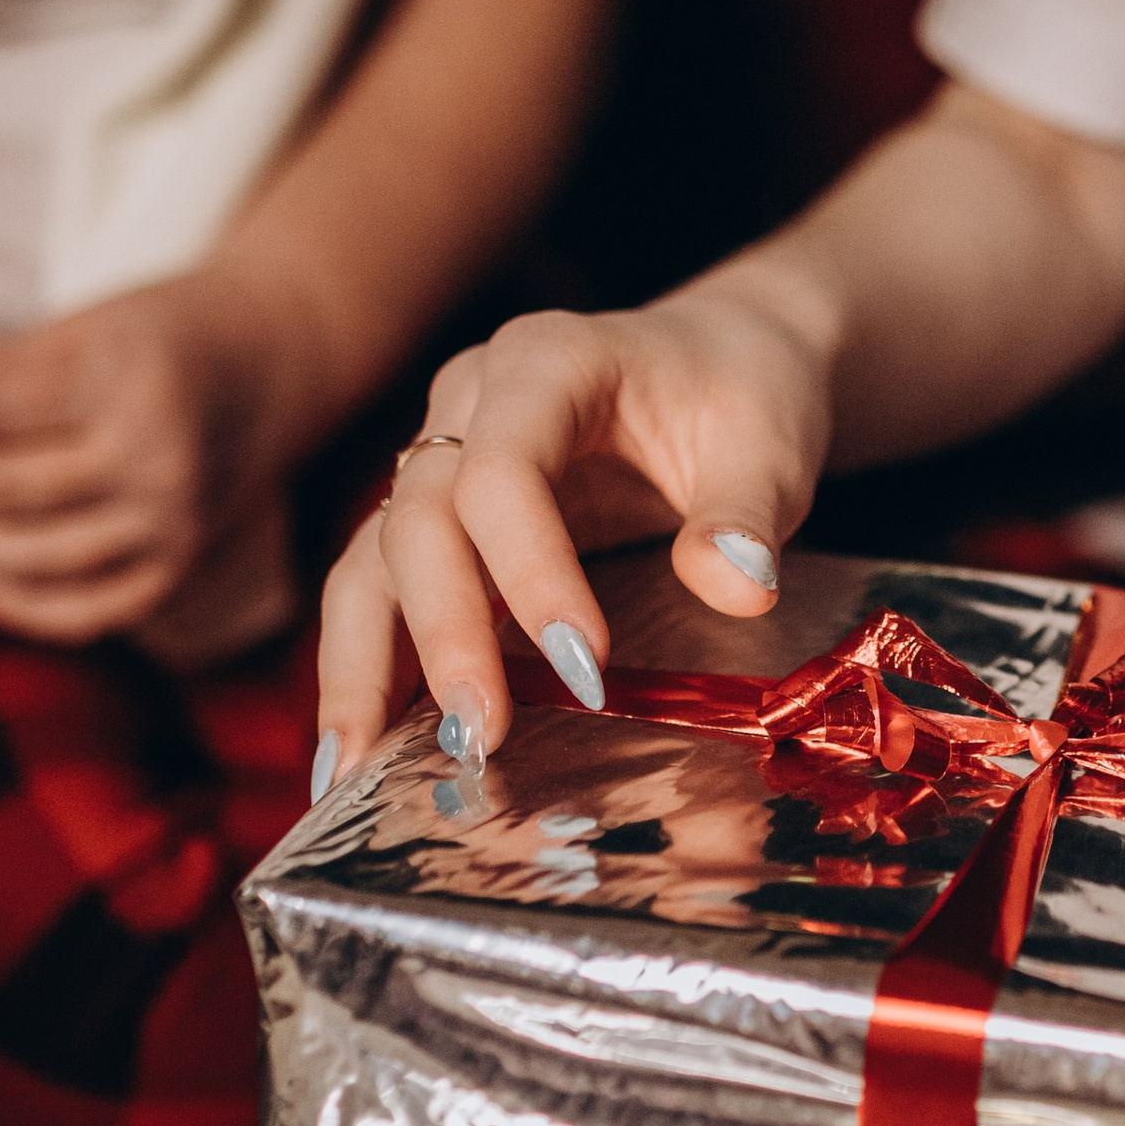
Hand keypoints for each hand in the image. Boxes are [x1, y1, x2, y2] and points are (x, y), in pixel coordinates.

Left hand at [0, 268, 319, 646]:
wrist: (279, 360)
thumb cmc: (173, 330)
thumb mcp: (89, 322)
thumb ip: (1, 372)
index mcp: (135, 385)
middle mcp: (160, 462)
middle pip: (1, 491)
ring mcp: (174, 524)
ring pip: (31, 556)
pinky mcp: (179, 567)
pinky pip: (84, 612)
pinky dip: (12, 608)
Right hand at [315, 279, 836, 782]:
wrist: (726, 358)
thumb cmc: (744, 396)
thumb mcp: (769, 444)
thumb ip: (747, 514)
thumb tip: (736, 588)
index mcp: (548, 361)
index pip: (505, 471)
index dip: (531, 572)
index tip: (586, 669)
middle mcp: (473, 400)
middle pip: (420, 516)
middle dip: (443, 632)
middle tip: (478, 736)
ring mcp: (445, 455)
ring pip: (374, 555)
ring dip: (363, 662)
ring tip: (354, 767)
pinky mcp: (442, 513)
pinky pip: (384, 586)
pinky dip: (370, 663)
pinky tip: (359, 748)